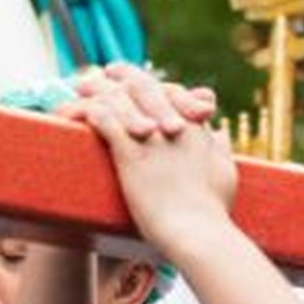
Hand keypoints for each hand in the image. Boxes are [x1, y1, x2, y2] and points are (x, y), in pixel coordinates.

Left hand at [72, 65, 236, 253]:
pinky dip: (91, 113)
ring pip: (122, 100)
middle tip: (104, 71)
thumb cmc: (213, 210)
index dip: (154, 82)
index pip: (173, 93)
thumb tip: (221, 133)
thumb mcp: (226, 173)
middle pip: (146, 87)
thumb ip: (221, 150)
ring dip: (99, 89)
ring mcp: (153, 140)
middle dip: (123, 75)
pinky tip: (77, 111)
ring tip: (82, 85)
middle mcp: (174, 126)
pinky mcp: (131, 157)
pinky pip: (107, 124)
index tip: (138, 78)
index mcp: (196, 129)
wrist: (198, 233)